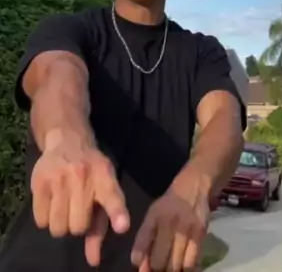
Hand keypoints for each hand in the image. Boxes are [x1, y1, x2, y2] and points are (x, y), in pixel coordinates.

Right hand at [30, 139, 129, 265]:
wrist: (67, 140)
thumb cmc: (90, 172)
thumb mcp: (103, 191)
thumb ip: (100, 227)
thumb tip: (94, 261)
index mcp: (104, 177)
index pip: (111, 196)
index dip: (117, 213)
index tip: (122, 226)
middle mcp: (83, 176)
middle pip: (77, 227)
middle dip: (77, 225)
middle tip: (77, 209)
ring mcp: (60, 177)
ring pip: (58, 228)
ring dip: (61, 223)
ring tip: (64, 206)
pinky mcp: (40, 181)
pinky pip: (41, 221)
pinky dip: (45, 218)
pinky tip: (51, 201)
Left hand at [131, 168, 210, 271]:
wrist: (195, 185)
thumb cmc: (170, 204)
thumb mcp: (153, 214)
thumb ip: (145, 239)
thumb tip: (140, 266)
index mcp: (153, 216)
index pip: (142, 244)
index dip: (141, 260)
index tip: (142, 267)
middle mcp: (168, 222)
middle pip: (159, 261)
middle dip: (157, 269)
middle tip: (159, 268)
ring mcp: (186, 229)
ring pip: (175, 265)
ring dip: (171, 270)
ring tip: (170, 268)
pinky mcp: (200, 234)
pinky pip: (191, 262)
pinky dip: (185, 269)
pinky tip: (182, 267)